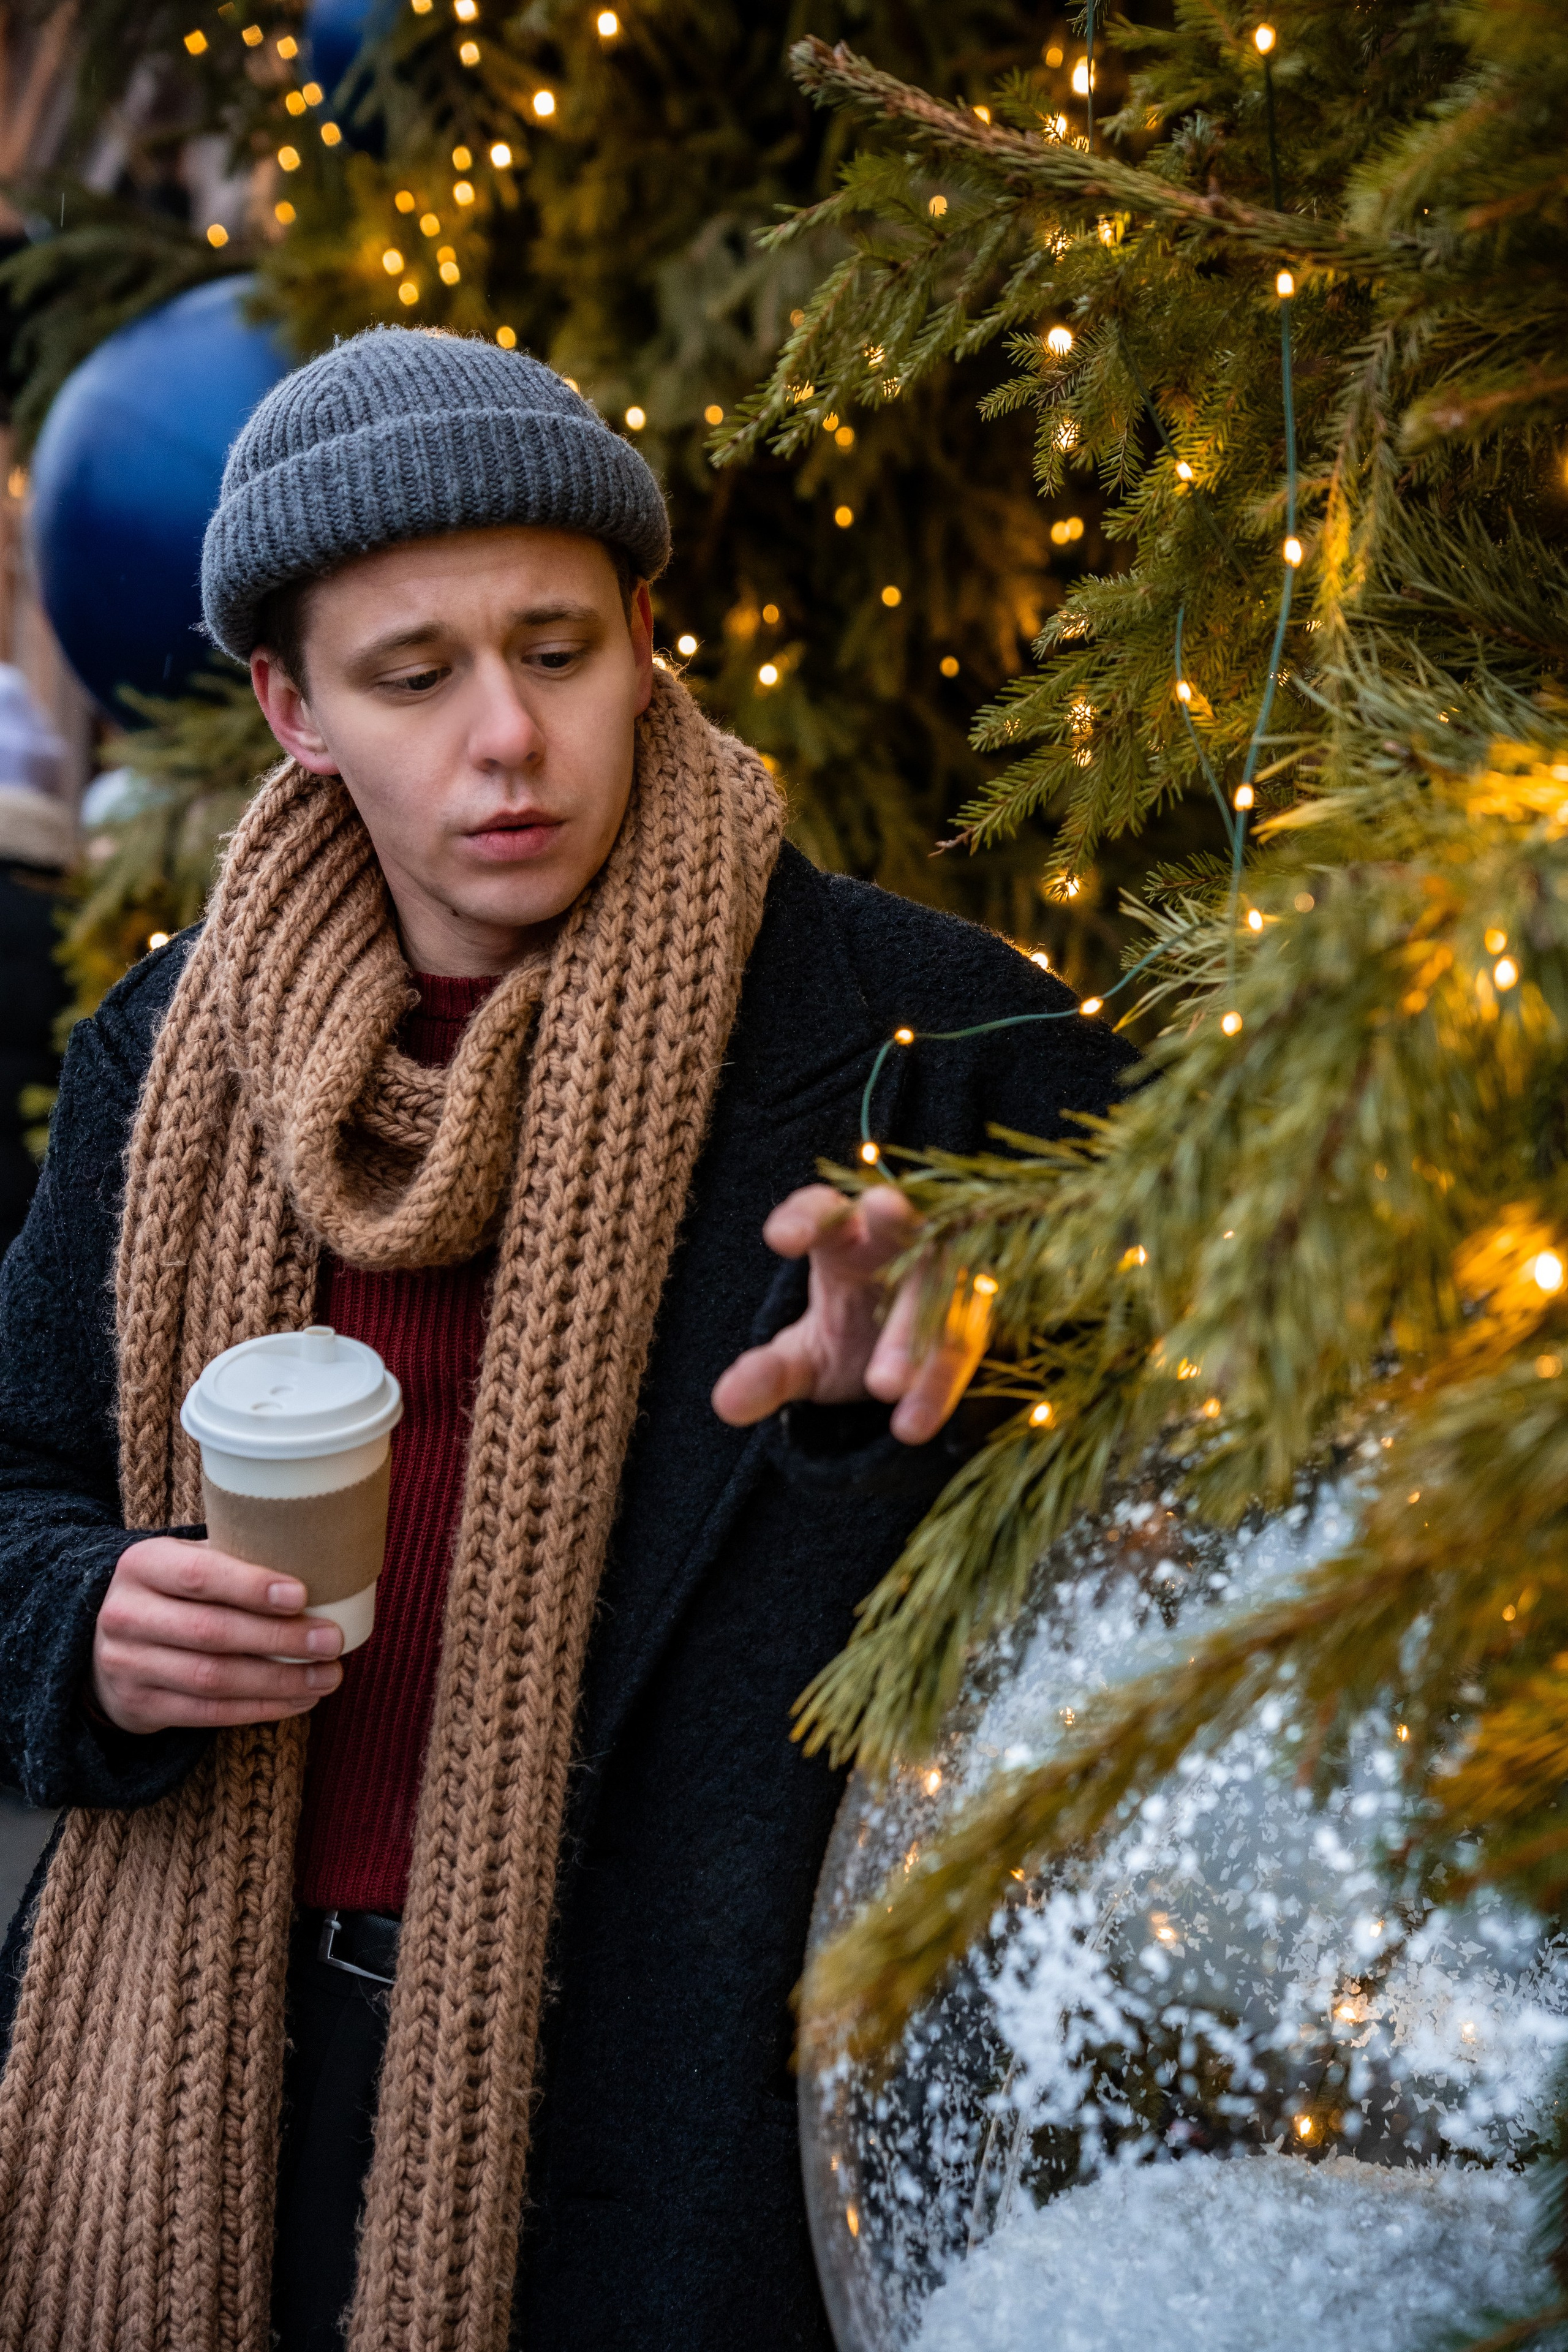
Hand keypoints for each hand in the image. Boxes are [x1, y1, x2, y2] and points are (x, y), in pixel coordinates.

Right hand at [90, 1536, 343, 1734]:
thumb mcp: (188, 1561)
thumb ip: (235, 1558)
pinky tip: (299, 1699)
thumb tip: (318, 1565)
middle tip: (331, 1642)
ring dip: (279, 1681)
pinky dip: (260, 1708)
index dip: (251, 1587)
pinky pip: (208, 1713)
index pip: (199, 1575)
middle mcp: (126, 1614)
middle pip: (211, 1631)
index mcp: (142, 1564)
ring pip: (212, 1679)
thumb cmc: (175, 1594)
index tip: (302, 1596)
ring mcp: (127, 1665)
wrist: (109, 1645)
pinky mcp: (139, 1707)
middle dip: (279, 1639)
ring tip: (327, 1676)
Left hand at [711, 1183, 992, 1445]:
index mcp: (845, 1238)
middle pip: (897, 1223)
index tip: (782, 1238)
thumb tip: (724, 1403)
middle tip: (883, 1212)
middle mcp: (901, 1244)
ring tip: (883, 1389)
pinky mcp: (981, 1314)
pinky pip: (963, 1342)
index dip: (805, 1216)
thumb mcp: (807, 1360)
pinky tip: (911, 1426)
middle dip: (892, 1220)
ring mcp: (949, 1273)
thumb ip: (769, 1373)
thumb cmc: (853, 1339)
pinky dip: (936, 1385)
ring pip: (937, 1290)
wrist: (914, 1368)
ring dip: (912, 1336)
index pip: (823, 1210)